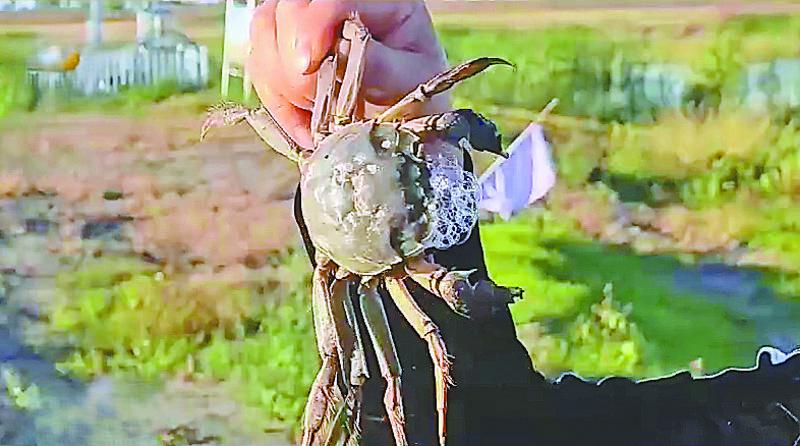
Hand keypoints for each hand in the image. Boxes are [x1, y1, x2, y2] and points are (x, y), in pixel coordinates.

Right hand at [246, 0, 450, 147]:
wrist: (406, 112)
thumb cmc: (416, 91)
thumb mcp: (413, 80)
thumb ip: (382, 66)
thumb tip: (341, 55)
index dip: (312, 26)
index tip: (307, 66)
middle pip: (288, 9)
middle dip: (292, 63)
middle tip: (316, 103)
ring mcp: (304, 18)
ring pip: (264, 30)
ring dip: (280, 82)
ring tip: (315, 115)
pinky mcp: (282, 42)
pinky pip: (259, 63)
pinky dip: (275, 99)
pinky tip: (303, 124)